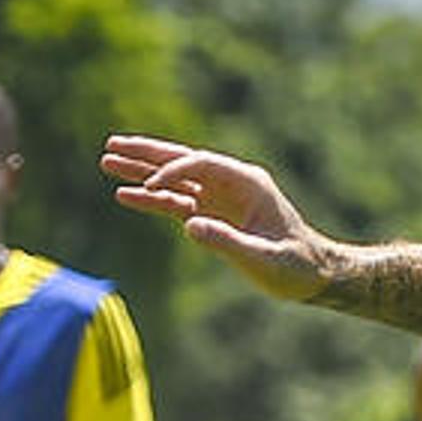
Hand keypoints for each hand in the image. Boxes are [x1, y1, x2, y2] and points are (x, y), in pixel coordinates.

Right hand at [102, 135, 332, 301]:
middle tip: (112, 144)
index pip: (202, 165)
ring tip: (107, 161)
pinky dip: (152, 199)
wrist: (314, 276)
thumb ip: (228, 242)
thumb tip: (190, 225)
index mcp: (248, 183)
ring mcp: (220, 199)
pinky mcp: (213, 217)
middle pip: (183, 161)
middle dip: (147, 154)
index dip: (174, 171)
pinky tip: (124, 195)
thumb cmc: (296, 266)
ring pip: (175, 179)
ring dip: (142, 171)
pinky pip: (177, 203)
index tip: (152, 185)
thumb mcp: (264, 258)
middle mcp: (231, 184)